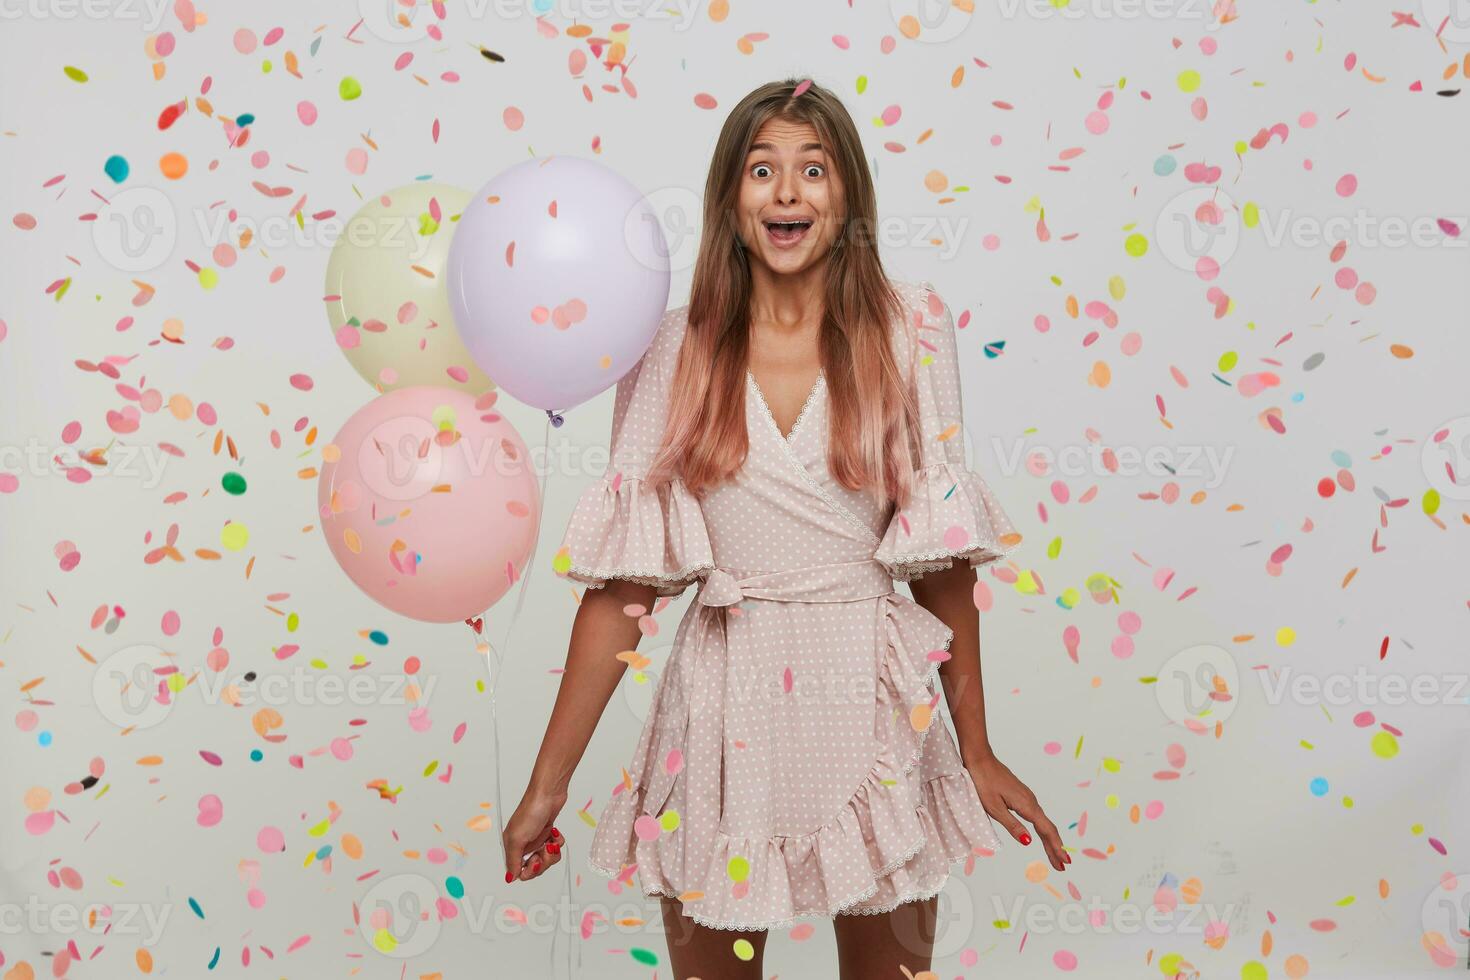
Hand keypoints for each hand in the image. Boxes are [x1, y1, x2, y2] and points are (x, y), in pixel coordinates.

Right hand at [502, 787, 565, 882]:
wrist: (549, 793)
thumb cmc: (531, 811)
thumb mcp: (518, 839)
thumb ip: (513, 861)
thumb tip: (509, 878)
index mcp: (512, 847)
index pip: (520, 872)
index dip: (531, 870)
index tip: (536, 859)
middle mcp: (523, 845)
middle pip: (535, 868)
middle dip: (544, 861)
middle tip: (545, 849)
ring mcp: (536, 839)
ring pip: (547, 859)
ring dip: (552, 851)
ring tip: (551, 841)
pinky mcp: (547, 834)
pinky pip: (554, 847)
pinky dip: (557, 841)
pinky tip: (554, 833)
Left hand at [968, 754, 1070, 872]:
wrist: (980, 758)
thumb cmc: (983, 783)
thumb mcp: (994, 808)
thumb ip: (1012, 825)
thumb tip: (1029, 842)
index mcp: (1027, 805)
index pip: (1046, 830)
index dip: (1056, 847)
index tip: (1065, 862)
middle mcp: (1031, 801)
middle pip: (1048, 828)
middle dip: (1056, 847)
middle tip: (1062, 866)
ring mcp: (1027, 797)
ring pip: (1042, 822)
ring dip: (1050, 840)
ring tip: (1055, 855)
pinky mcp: (1021, 795)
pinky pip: (1036, 816)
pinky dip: (1042, 829)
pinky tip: (1041, 834)